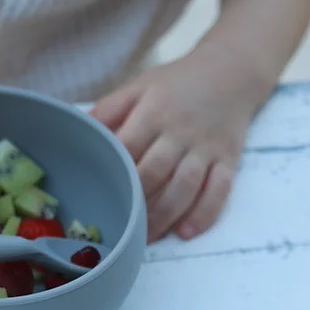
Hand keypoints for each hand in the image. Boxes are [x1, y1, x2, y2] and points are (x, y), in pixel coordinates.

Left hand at [91, 49, 264, 241]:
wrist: (230, 71)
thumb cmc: (175, 84)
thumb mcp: (138, 86)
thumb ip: (108, 109)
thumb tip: (79, 131)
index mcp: (154, 110)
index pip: (129, 146)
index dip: (114, 171)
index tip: (98, 194)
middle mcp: (181, 130)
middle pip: (156, 171)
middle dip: (136, 201)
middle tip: (119, 227)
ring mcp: (206, 147)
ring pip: (185, 187)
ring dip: (164, 215)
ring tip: (145, 238)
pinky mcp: (229, 159)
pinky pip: (220, 190)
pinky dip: (205, 213)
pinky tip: (186, 231)